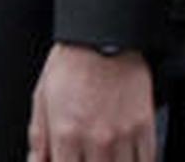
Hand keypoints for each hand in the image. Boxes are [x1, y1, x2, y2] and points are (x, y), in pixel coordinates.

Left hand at [27, 44, 154, 161]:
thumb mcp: (42, 100)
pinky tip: (128, 159)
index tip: (67, 161)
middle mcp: (95, 138)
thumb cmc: (72, 63)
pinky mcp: (143, 124)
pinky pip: (145, 159)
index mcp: (66, 135)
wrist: (102, 35)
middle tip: (87, 157)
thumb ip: (39, 139)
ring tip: (105, 158)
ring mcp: (123, 133)